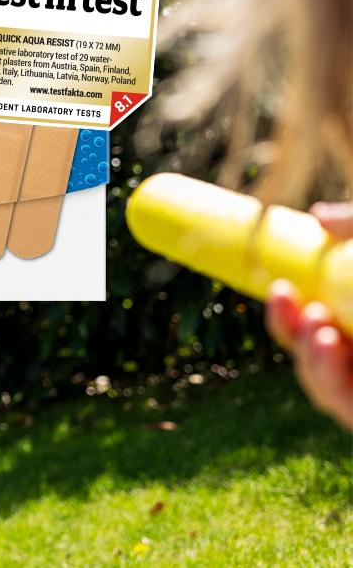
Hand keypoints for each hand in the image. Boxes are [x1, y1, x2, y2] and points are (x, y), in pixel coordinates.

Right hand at [263, 200, 352, 431]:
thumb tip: (316, 216)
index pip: (314, 325)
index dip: (287, 313)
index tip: (279, 286)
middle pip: (314, 356)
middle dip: (290, 331)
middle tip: (285, 297)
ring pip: (326, 389)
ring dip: (312, 362)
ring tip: (320, 328)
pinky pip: (346, 409)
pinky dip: (330, 382)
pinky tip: (328, 345)